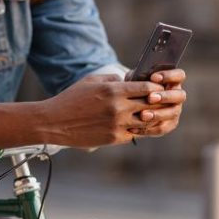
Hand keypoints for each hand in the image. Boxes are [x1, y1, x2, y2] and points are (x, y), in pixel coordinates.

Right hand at [38, 74, 171, 146]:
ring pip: (146, 121)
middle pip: (150, 104)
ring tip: (153, 113)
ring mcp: (117, 125)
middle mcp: (118, 108)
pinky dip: (138, 129)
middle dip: (158, 102)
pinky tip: (137, 124)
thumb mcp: (92, 81)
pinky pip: (134, 133)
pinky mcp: (114, 138)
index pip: (147, 87)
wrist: (54, 122)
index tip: (159, 87)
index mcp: (114, 90)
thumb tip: (130, 80)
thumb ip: (113, 80)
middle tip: (164, 101)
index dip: (156, 87)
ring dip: (150, 117)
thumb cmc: (72, 98)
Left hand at [132, 68, 186, 139]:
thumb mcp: (136, 79)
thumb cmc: (137, 86)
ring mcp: (175, 110)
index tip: (153, 77)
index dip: (169, 76)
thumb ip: (139, 77)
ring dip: (157, 114)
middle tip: (150, 98)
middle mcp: (177, 96)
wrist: (133, 103)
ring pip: (172, 113)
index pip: (179, 75)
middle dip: (165, 96)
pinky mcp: (169, 124)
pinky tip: (135, 127)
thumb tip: (136, 78)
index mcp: (173, 81)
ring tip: (142, 115)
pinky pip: (162, 128)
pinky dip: (148, 128)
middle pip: (180, 95)